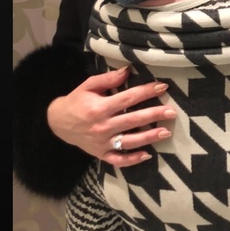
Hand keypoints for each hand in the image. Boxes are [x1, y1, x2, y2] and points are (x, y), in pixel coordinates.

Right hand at [47, 66, 175, 166]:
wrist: (57, 123)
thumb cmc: (77, 101)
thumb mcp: (88, 86)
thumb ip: (108, 79)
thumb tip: (127, 70)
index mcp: (99, 107)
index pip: (128, 98)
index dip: (146, 92)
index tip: (163, 87)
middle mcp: (102, 126)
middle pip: (132, 120)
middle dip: (154, 115)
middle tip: (172, 112)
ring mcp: (102, 142)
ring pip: (129, 142)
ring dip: (149, 138)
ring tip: (166, 133)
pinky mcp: (101, 154)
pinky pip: (118, 160)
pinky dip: (132, 160)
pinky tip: (147, 155)